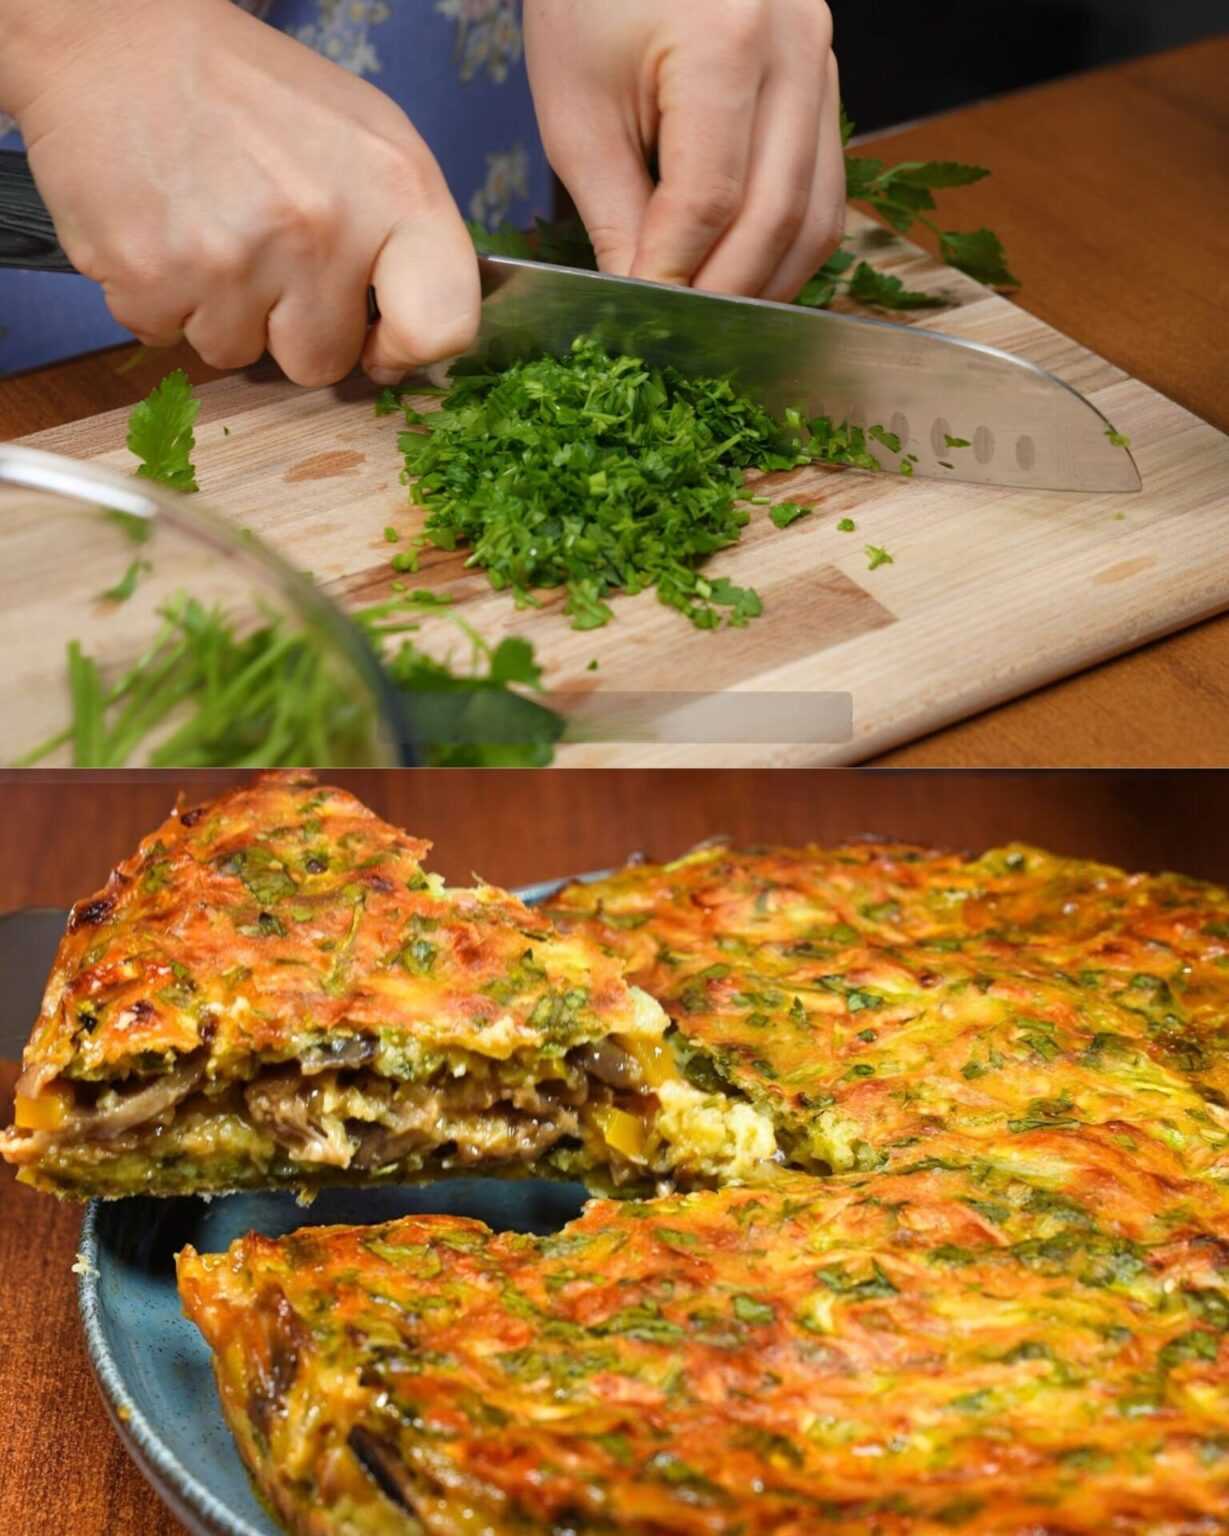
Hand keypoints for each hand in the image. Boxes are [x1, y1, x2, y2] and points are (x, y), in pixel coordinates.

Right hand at [5, 0, 478, 384]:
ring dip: (220, 312)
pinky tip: (162, 231)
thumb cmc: (250, 94)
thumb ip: (404, 238)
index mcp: (394, 188)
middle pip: (323, 363)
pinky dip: (159, 299)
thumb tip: (405, 344)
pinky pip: (167, 337)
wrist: (113, 35)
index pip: (442, 326)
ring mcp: (232, 258)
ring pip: (239, 355)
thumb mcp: (365, 137)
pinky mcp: (151, 278)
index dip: (408, 350)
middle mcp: (321, 226)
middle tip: (263, 250)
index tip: (379, 339)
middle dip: (291, 326)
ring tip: (207, 229)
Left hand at [524, 0, 844, 301]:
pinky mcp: (825, 78)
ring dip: (768, 281)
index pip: (711, 198)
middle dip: (728, 293)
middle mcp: (795, 46)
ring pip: (819, 212)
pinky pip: (824, 185)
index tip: (643, 319)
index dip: (678, 273)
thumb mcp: (579, 110)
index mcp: (725, 41)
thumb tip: (643, 300)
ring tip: (715, 320)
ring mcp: (823, 59)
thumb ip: (616, 214)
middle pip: (779, 214)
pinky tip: (744, 274)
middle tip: (683, 341)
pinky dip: (786, 243)